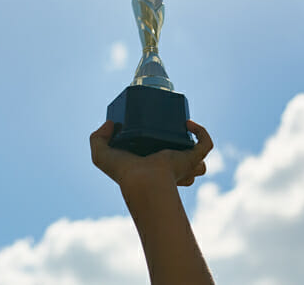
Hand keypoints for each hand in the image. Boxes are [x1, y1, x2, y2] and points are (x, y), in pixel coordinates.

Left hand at [90, 120, 212, 191]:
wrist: (142, 180)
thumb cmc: (123, 173)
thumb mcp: (101, 154)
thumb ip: (97, 138)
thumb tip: (110, 122)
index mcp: (152, 168)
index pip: (160, 163)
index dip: (159, 148)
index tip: (152, 131)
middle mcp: (169, 169)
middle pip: (181, 166)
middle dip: (180, 155)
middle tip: (169, 130)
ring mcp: (183, 164)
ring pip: (199, 163)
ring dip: (195, 150)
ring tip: (182, 128)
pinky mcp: (192, 158)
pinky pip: (206, 145)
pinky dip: (201, 132)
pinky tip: (188, 123)